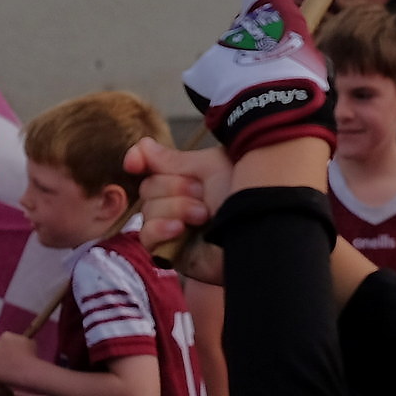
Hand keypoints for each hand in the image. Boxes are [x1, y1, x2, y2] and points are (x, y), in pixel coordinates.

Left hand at [0, 332, 41, 391]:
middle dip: (0, 354)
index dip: (9, 346)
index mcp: (6, 336)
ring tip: (6, 370)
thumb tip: (18, 343)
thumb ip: (20, 340)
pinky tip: (0, 375)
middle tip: (9, 361)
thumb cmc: (30, 356)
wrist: (27, 370)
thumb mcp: (29, 342)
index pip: (4, 339)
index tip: (13, 351)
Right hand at [128, 138, 233, 279]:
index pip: (151, 166)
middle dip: (176, 186)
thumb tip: (140, 144)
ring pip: (148, 210)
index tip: (136, 161)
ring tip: (204, 214)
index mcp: (190, 177)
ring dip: (177, 208)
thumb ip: (173, 159)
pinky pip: (147, 236)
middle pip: (149, 186)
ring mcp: (173, 226)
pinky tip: (180, 229)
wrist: (259, 229)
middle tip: (203, 193)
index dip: (139, 160)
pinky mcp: (170, 251)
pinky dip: (161, 228)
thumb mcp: (211, 167)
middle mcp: (178, 200)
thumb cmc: (244, 194)